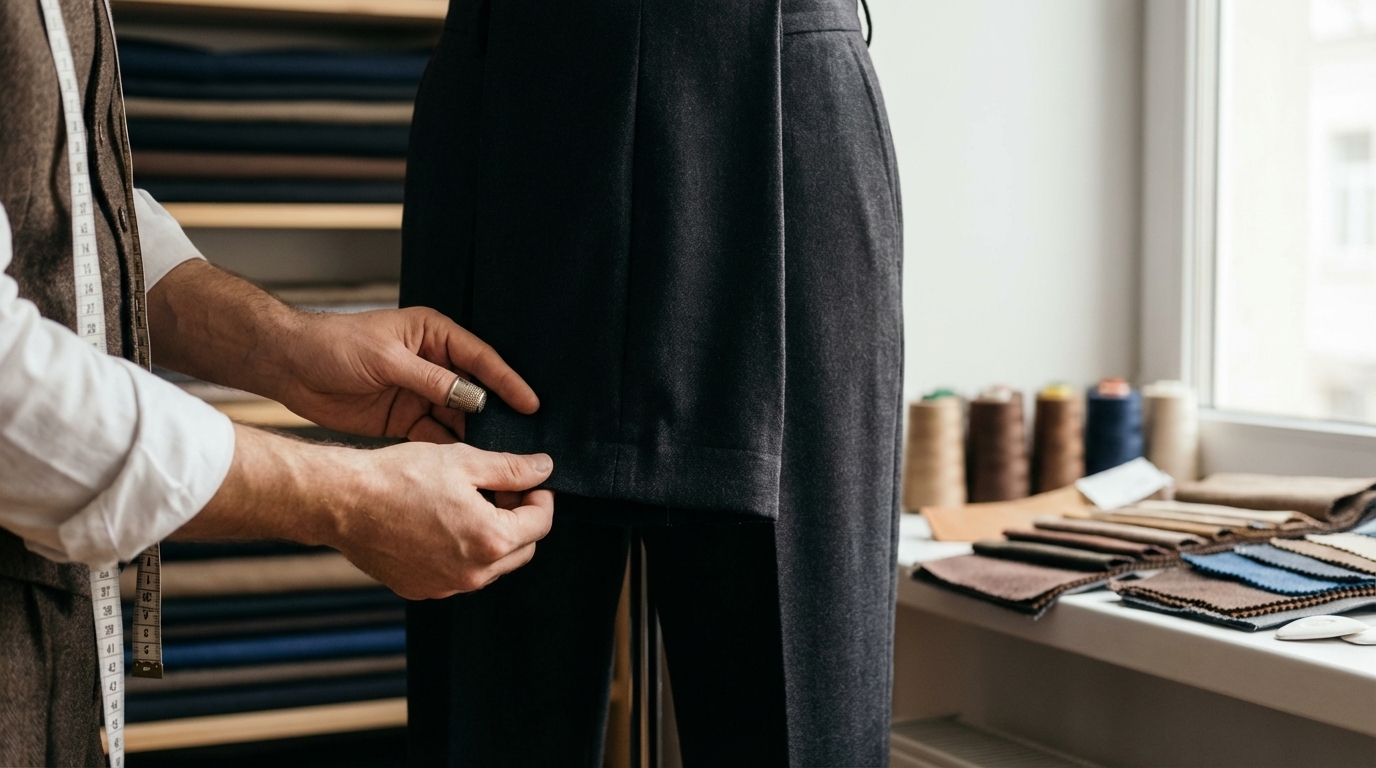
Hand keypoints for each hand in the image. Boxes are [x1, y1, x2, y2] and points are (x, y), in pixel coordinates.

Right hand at [174, 425, 555, 599]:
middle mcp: (472, 573)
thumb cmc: (400, 476)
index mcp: (490, 540)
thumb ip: (512, 468)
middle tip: (500, 489)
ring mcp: (446, 586)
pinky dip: (461, 553)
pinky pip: (458, 574)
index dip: (541, 496)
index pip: (541, 523)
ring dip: (492, 537)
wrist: (344, 501)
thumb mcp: (464, 461)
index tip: (530, 480)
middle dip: (520, 519)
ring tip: (468, 503)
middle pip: (522, 549)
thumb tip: (545, 468)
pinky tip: (441, 523)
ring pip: (490, 565)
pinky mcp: (421, 589)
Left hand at [269, 307, 537, 441]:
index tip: (531, 404)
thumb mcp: (386, 358)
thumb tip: (472, 398)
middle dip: (497, 414)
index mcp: (434, 335)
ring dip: (476, 436)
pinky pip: (436, 436)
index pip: (481, 358)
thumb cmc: (335, 345)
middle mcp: (434, 364)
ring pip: (459, 418)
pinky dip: (450, 450)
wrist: (290, 366)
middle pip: (476, 391)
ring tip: (500, 458)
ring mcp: (421, 394)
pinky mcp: (406, 420)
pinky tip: (467, 465)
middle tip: (523, 439)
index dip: (507, 381)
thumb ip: (430, 379)